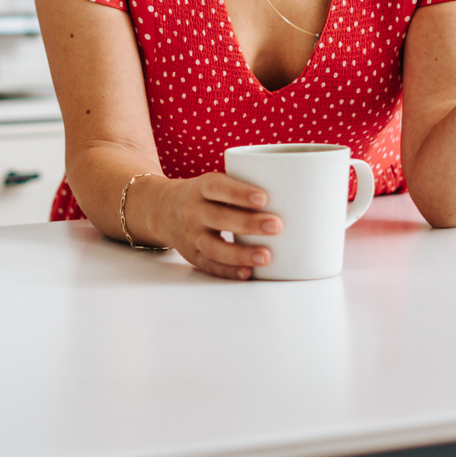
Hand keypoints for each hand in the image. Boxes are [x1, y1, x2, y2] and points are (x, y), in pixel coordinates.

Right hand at [134, 171, 280, 280]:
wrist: (161, 209)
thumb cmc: (203, 195)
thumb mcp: (212, 182)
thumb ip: (240, 187)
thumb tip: (294, 194)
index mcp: (200, 188)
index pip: (218, 187)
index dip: (240, 192)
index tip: (264, 197)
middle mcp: (192, 211)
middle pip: (219, 218)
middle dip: (249, 223)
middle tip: (277, 225)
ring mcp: (190, 235)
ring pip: (214, 247)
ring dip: (241, 253)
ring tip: (267, 256)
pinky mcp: (192, 255)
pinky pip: (210, 265)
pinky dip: (229, 271)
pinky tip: (247, 273)